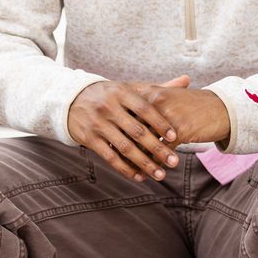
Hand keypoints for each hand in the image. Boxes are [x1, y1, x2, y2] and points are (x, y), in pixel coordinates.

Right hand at [67, 75, 229, 182]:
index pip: (145, 108)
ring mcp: (98, 124)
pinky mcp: (88, 138)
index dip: (160, 123)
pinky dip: (125, 169)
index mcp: (122, 92)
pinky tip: (139, 177)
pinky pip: (109, 157)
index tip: (175, 137)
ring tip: (160, 175)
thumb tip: (187, 80)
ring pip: (124, 147)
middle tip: (174, 162)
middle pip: (137, 131)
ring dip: (144, 163)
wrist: (71, 99)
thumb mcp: (129, 88)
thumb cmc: (109, 95)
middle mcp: (109, 107)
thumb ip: (158, 88)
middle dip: (157, 149)